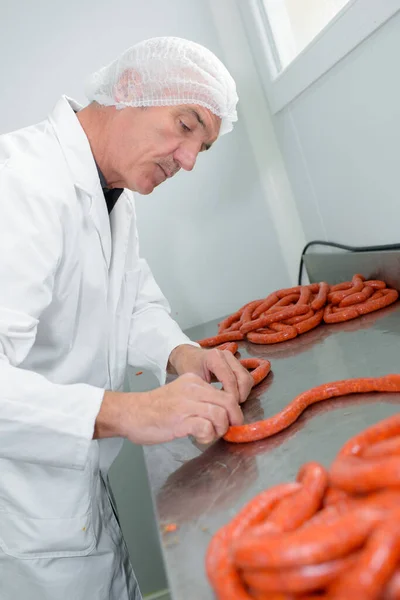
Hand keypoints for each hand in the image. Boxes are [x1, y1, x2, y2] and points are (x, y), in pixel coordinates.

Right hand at [95, 374, 244, 444]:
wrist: (130, 413)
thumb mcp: (180, 394)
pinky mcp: (180, 420)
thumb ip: (199, 400)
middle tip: (226, 429)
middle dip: (233, 419)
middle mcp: (193, 389)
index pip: (225, 392)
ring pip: (220, 414)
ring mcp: (186, 404)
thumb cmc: (155, 409)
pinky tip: (199, 438)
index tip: (228, 420)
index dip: (232, 409)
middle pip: (229, 402)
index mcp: (194, 381)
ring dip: (220, 429)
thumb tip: (222, 414)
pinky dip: (207, 436)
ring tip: (209, 434)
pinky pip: (206, 427)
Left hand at [168, 344, 253, 403]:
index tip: (227, 409)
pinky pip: (246, 378)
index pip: (230, 379)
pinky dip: (242, 389)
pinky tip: (231, 396)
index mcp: (214, 357)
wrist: (188, 357)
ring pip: (248, 378)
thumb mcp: (192, 381)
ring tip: (231, 402)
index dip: (231, 396)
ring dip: (243, 393)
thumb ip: (206, 392)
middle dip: (240, 395)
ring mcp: (233, 358)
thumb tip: (219, 408)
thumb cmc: (188, 368)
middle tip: (231, 407)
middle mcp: (226, 355)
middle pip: (243, 378)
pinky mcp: (237, 363)